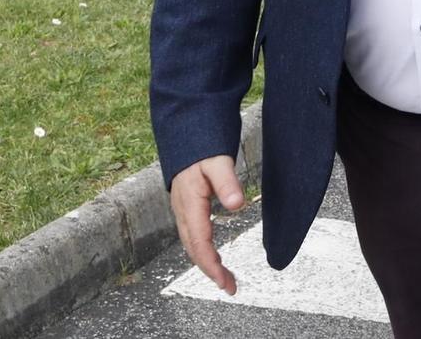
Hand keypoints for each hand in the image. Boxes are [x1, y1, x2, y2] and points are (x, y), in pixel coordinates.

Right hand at [169, 156, 245, 295]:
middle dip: (211, 271)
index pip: (199, 244)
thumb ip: (227, 182)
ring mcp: (182, 210)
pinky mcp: (186, 207)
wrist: (185, 132)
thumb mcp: (217, 161)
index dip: (211, 266)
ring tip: (225, 279)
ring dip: (207, 263)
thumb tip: (237, 205)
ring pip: (192, 244)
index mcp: (190, 204)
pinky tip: (214, 256)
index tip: (224, 282)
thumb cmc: (200, 146)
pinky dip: (203, 251)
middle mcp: (183, 211)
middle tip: (230, 287)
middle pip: (194, 249)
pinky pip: (192, 236)